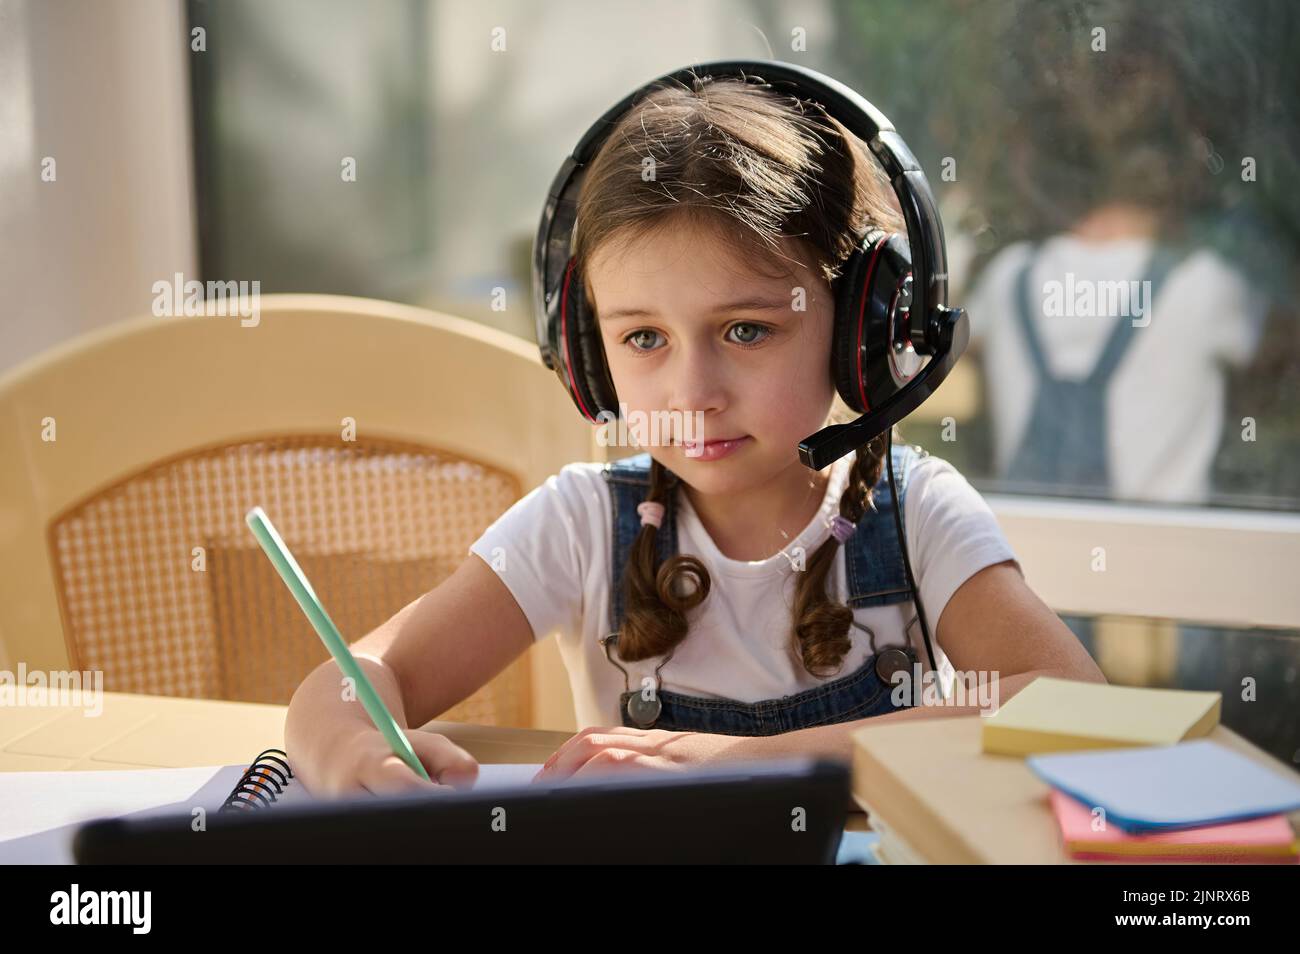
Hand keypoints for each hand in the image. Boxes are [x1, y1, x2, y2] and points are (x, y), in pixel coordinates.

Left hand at [531, 726, 756, 782]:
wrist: (769, 761)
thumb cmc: (728, 769)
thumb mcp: (683, 763)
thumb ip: (650, 768)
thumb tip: (613, 788)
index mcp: (651, 740)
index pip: (595, 738)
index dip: (564, 755)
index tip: (546, 774)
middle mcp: (652, 741)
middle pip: (590, 742)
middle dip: (558, 765)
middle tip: (539, 789)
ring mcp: (660, 753)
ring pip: (600, 751)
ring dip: (570, 769)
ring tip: (551, 792)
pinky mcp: (670, 768)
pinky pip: (625, 765)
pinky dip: (600, 773)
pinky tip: (585, 791)